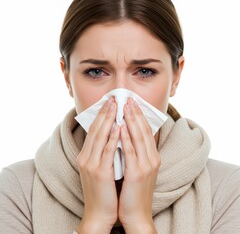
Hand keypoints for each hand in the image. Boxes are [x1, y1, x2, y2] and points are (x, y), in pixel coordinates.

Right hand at [76, 98, 119, 233]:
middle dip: (105, 112)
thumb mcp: (101, 168)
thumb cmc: (104, 190)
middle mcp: (85, 157)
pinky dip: (113, 137)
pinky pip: (107, 150)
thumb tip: (115, 135)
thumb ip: (104, 152)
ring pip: (100, 136)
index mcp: (86, 155)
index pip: (94, 130)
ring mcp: (91, 164)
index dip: (102, 115)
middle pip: (96, 129)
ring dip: (109, 119)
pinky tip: (119, 126)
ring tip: (116, 106)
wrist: (99, 213)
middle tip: (113, 98)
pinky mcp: (99, 172)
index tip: (110, 102)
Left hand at [119, 98, 159, 233]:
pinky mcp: (137, 173)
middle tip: (128, 99)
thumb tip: (126, 135)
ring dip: (131, 120)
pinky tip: (120, 127)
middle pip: (143, 130)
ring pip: (138, 137)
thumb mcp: (137, 168)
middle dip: (135, 113)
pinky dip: (125, 137)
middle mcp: (152, 158)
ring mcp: (146, 165)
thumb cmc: (133, 190)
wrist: (136, 214)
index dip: (139, 116)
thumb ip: (135, 152)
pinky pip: (131, 151)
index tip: (132, 103)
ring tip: (124, 106)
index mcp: (152, 157)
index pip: (146, 131)